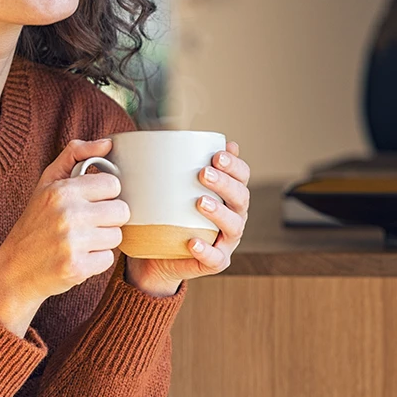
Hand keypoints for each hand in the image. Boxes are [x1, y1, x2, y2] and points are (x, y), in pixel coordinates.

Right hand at [0, 139, 129, 336]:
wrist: (14, 270)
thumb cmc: (34, 224)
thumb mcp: (46, 184)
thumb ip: (75, 155)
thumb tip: (108, 143)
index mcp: (62, 191)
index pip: (113, 185)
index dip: (105, 195)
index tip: (90, 203)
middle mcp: (67, 214)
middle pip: (121, 211)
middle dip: (108, 219)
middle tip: (87, 225)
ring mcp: (72, 242)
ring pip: (117, 236)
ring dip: (102, 241)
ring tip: (80, 242)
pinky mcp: (77, 267)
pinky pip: (108, 259)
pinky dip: (95, 261)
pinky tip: (77, 258)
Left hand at [125, 141, 250, 296]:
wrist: (155, 256)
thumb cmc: (165, 216)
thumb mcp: (167, 189)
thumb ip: (172, 166)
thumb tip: (164, 134)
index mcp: (227, 196)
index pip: (241, 176)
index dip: (235, 165)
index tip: (216, 154)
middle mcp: (233, 216)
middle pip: (240, 198)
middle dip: (225, 183)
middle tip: (203, 173)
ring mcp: (226, 241)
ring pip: (234, 226)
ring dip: (219, 213)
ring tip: (200, 202)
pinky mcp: (214, 262)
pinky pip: (214, 258)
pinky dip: (206, 250)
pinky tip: (193, 242)